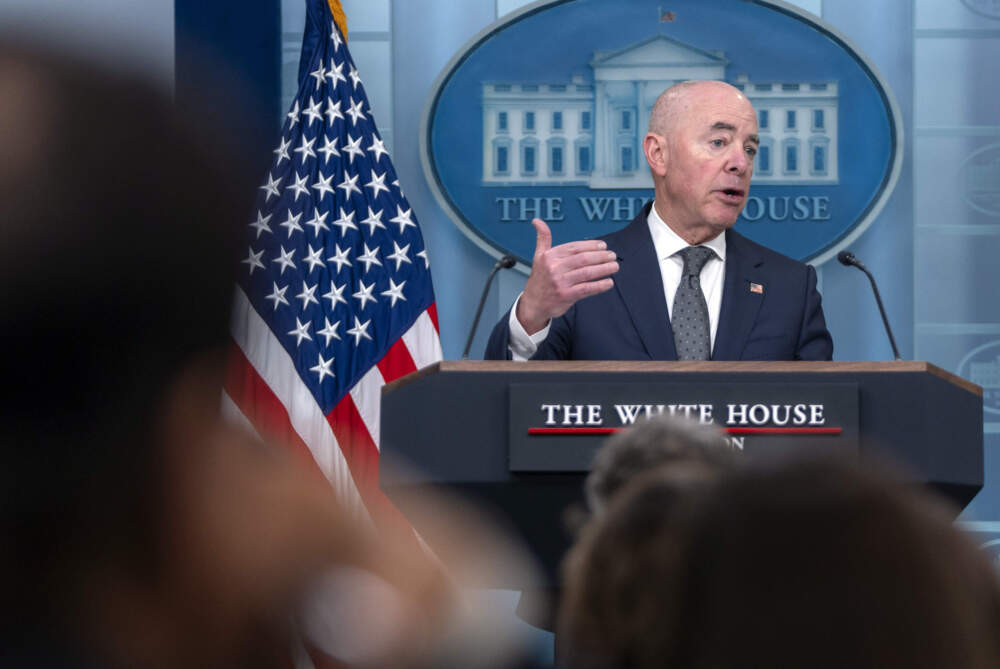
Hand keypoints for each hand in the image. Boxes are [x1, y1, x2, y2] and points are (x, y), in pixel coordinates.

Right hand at [516, 218, 618, 333]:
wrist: (534, 303)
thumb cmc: (540, 279)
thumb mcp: (538, 256)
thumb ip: (543, 238)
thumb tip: (537, 221)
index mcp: (550, 256)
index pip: (574, 247)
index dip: (591, 245)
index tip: (603, 245)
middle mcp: (554, 268)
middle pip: (583, 259)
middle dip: (600, 256)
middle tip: (612, 255)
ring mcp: (561, 282)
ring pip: (587, 273)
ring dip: (604, 269)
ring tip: (614, 266)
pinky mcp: (566, 296)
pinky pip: (587, 289)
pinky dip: (600, 285)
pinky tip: (609, 282)